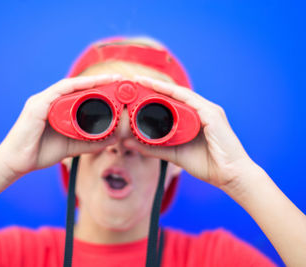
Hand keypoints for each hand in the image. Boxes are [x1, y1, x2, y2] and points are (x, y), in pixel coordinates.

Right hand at [0, 74, 121, 182]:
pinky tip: (90, 84)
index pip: (80, 93)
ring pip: (70, 86)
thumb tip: (112, 139)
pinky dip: (75, 87)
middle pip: (77, 86)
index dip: (99, 87)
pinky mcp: (36, 106)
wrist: (16, 163)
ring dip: (91, 81)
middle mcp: (49, 100)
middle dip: (99, 81)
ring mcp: (42, 101)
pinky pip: (58, 92)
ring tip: (110, 80)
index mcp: (56, 107)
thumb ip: (89, 141)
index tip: (118, 85)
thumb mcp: (72, 146)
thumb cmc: (40, 152)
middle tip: (119, 79)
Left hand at [124, 75, 256, 188]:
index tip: (135, 88)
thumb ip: (152, 148)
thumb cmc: (207, 164)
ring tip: (143, 81)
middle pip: (175, 94)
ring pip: (181, 94)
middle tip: (135, 80)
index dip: (154, 93)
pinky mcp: (213, 115)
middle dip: (155, 86)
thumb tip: (127, 143)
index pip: (172, 100)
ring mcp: (209, 110)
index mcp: (195, 117)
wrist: (231, 176)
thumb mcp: (173, 154)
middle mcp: (202, 110)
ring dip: (162, 86)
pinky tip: (160, 89)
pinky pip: (191, 100)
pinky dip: (175, 94)